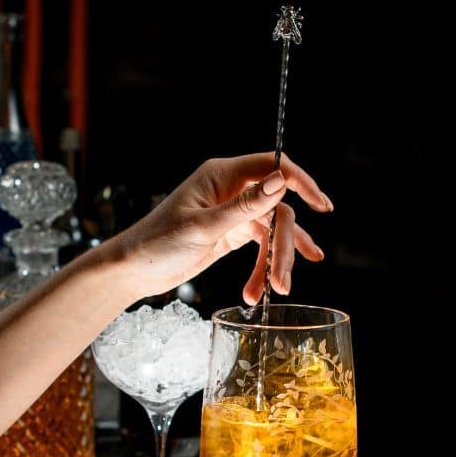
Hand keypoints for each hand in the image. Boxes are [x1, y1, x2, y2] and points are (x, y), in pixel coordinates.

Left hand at [109, 153, 333, 304]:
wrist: (133, 270)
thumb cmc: (158, 242)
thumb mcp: (203, 227)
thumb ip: (245, 206)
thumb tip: (281, 182)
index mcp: (222, 175)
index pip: (272, 167)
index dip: (300, 182)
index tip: (321, 204)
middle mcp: (230, 189)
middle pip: (277, 209)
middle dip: (284, 245)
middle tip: (284, 280)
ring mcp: (232, 212)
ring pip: (272, 230)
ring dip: (276, 261)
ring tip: (278, 289)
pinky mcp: (230, 234)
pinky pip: (260, 246)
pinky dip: (263, 267)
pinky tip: (265, 288)